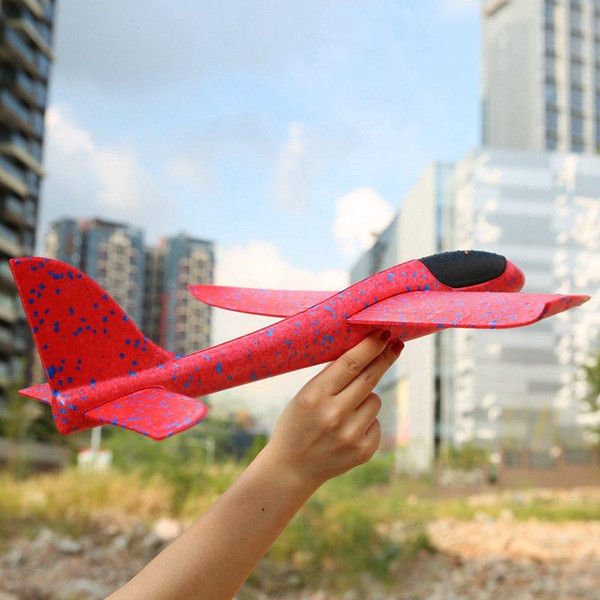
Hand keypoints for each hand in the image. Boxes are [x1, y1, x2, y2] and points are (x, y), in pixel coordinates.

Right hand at [266, 330, 403, 487]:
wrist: (292, 468)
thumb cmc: (297, 423)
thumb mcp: (304, 396)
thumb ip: (330, 377)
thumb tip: (364, 349)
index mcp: (314, 396)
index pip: (350, 364)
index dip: (370, 346)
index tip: (384, 332)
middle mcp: (334, 415)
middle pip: (370, 377)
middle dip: (384, 357)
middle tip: (395, 343)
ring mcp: (351, 435)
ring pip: (375, 399)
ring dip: (366, 397)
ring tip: (344, 411)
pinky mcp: (364, 451)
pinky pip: (377, 421)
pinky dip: (367, 420)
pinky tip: (347, 430)